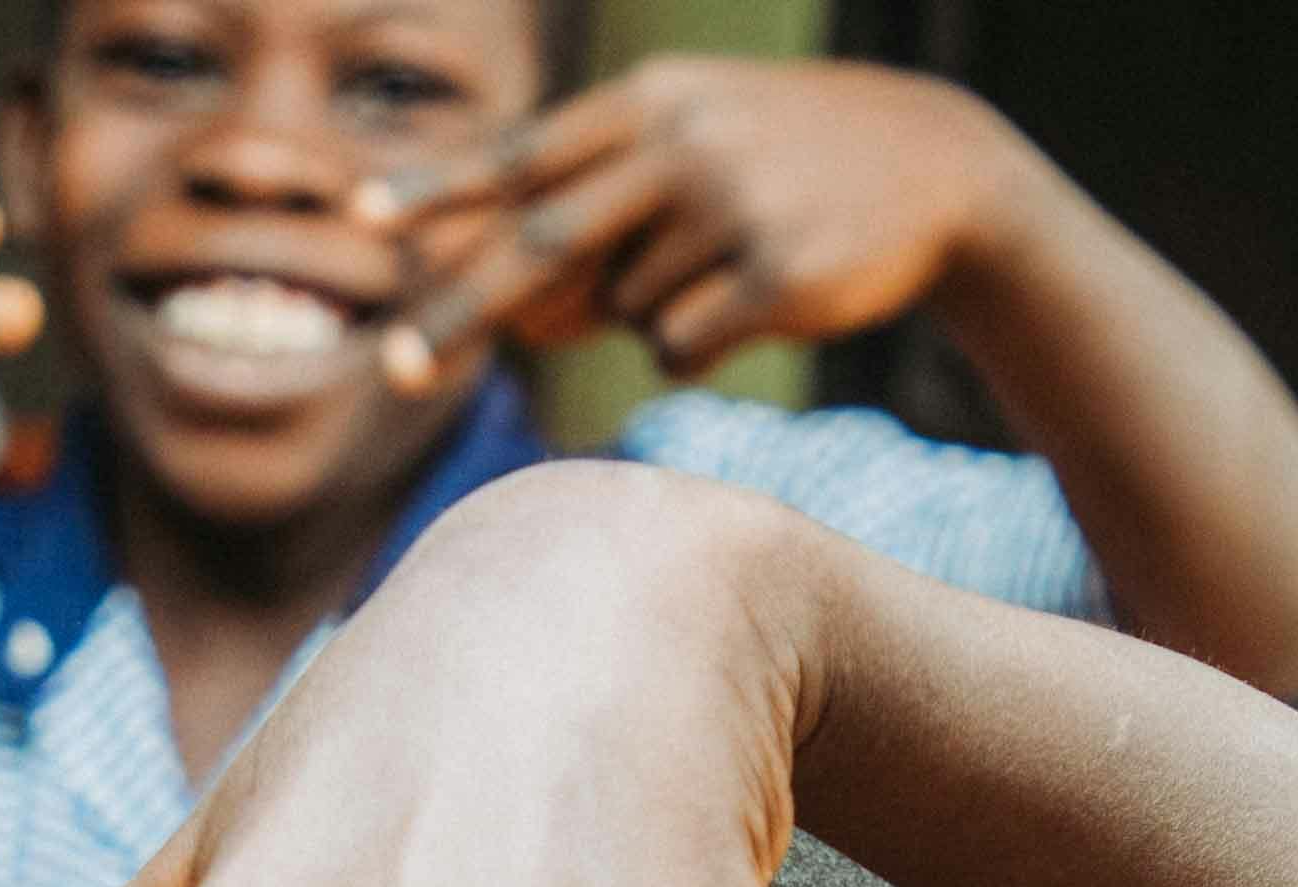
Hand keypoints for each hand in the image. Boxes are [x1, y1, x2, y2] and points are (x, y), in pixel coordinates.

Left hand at [364, 57, 1034, 393]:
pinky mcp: (776, 275)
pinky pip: (678, 348)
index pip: (520, 153)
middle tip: (392, 374)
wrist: (937, 168)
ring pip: (621, 310)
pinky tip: (749, 303)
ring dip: (643, 314)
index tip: (360, 218)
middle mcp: (680, 144)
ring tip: (720, 265)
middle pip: (541, 242)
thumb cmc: (781, 168)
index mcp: (647, 102)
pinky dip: (691, 347)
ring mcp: (729, 208)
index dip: (437, 189)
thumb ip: (596, 220)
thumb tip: (512, 315)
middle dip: (462, 313)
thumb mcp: (688, 157)